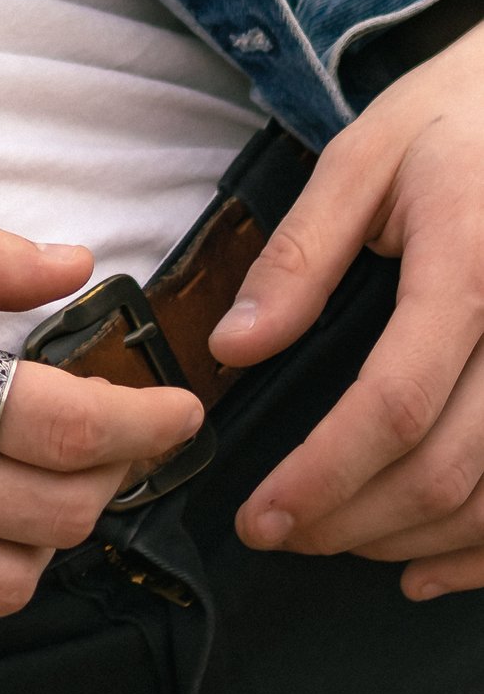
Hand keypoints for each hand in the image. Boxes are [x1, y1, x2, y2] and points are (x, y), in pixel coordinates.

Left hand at [211, 19, 483, 598]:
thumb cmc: (446, 126)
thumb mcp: (360, 159)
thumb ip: (299, 256)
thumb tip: (235, 348)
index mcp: (468, 259)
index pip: (398, 398)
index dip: (326, 472)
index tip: (260, 513)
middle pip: (451, 464)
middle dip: (354, 519)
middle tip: (277, 533)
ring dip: (411, 538)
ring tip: (332, 541)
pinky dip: (481, 551)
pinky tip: (423, 568)